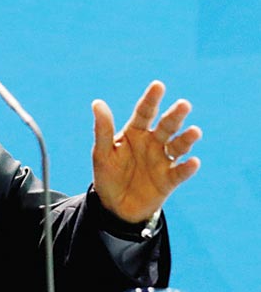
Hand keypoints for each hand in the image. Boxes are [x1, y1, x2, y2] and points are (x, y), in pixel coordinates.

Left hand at [91, 80, 201, 222]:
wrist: (114, 206)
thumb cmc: (107, 174)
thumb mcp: (102, 152)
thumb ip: (103, 129)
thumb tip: (97, 102)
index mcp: (135, 133)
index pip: (144, 113)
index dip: (151, 99)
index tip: (158, 85)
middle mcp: (152, 143)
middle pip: (165, 127)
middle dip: (175, 116)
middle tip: (183, 104)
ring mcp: (162, 161)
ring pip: (178, 147)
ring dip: (186, 139)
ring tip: (194, 131)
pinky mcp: (169, 180)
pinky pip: (180, 173)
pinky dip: (187, 168)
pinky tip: (193, 162)